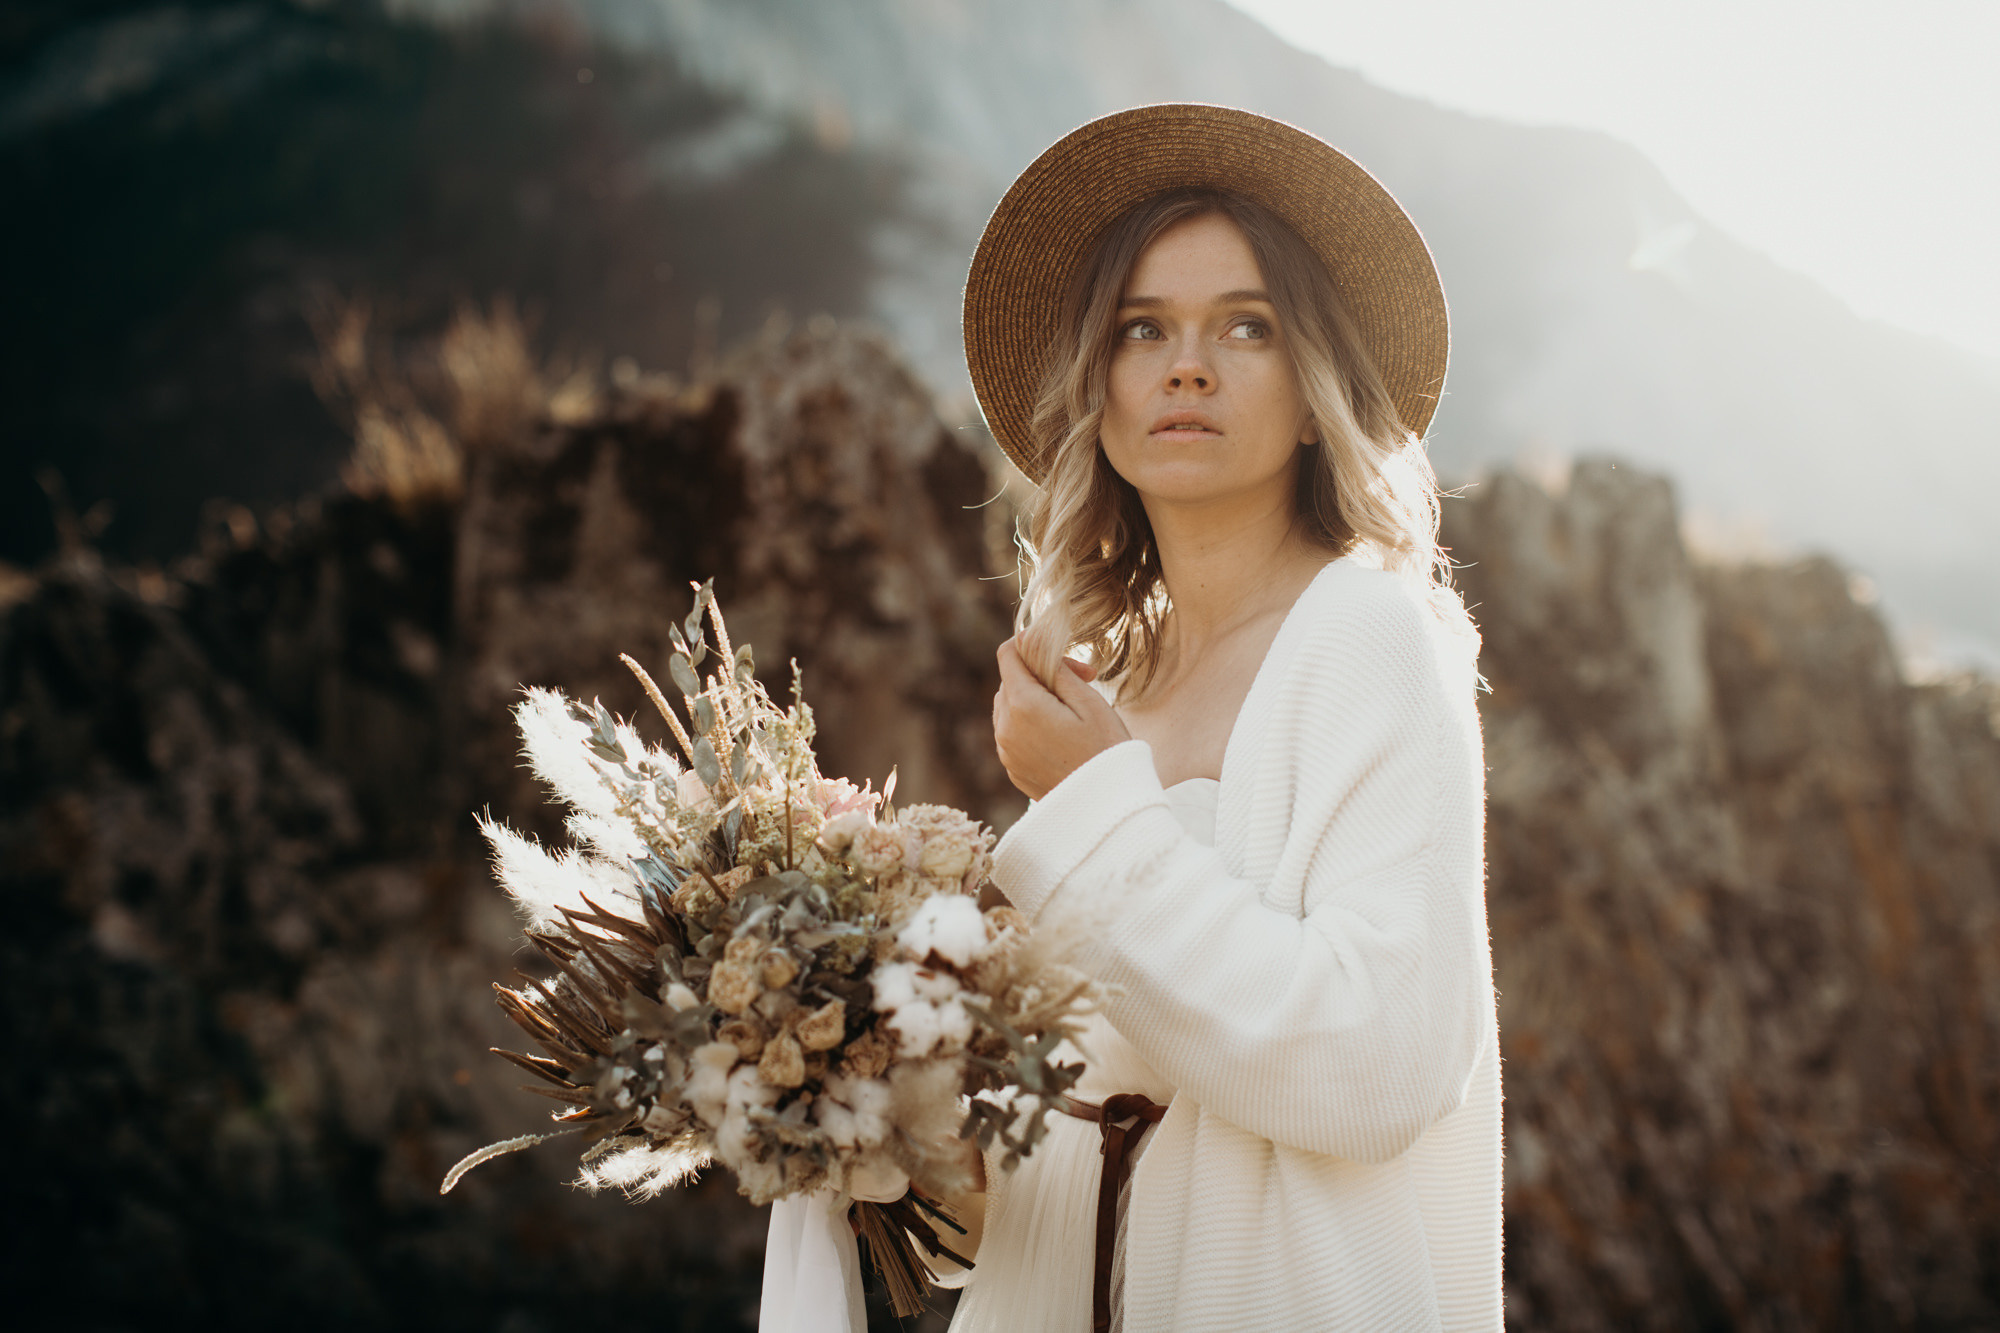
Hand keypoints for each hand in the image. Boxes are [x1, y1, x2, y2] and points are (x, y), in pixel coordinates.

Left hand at [992, 637, 1131, 799]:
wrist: (1108, 806)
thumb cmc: (1106, 749)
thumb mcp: (1088, 700)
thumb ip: (1054, 668)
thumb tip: (1027, 641)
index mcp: (1022, 705)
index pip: (1008, 654)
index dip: (1032, 646)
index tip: (1063, 658)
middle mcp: (1005, 728)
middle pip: (1010, 680)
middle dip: (1041, 675)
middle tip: (1083, 683)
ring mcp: (1006, 751)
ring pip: (1008, 706)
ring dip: (1034, 699)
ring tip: (1073, 713)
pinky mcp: (1013, 769)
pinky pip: (1013, 733)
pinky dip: (1031, 724)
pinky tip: (1062, 736)